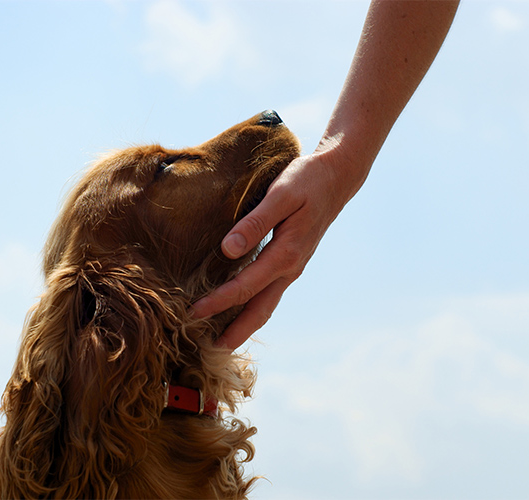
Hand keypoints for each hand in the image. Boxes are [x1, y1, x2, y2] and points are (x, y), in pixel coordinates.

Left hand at [191, 149, 359, 350]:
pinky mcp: (290, 261)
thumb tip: (227, 250)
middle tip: (209, 351)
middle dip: (234, 333)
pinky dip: (252, 305)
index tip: (192, 314)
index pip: (244, 288)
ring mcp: (292, 267)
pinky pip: (268, 291)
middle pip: (259, 311)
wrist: (336, 177)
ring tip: (221, 338)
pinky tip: (238, 306)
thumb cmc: (306, 181)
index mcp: (285, 254)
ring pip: (266, 305)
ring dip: (244, 324)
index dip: (217, 303)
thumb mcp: (281, 194)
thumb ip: (254, 223)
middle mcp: (290, 268)